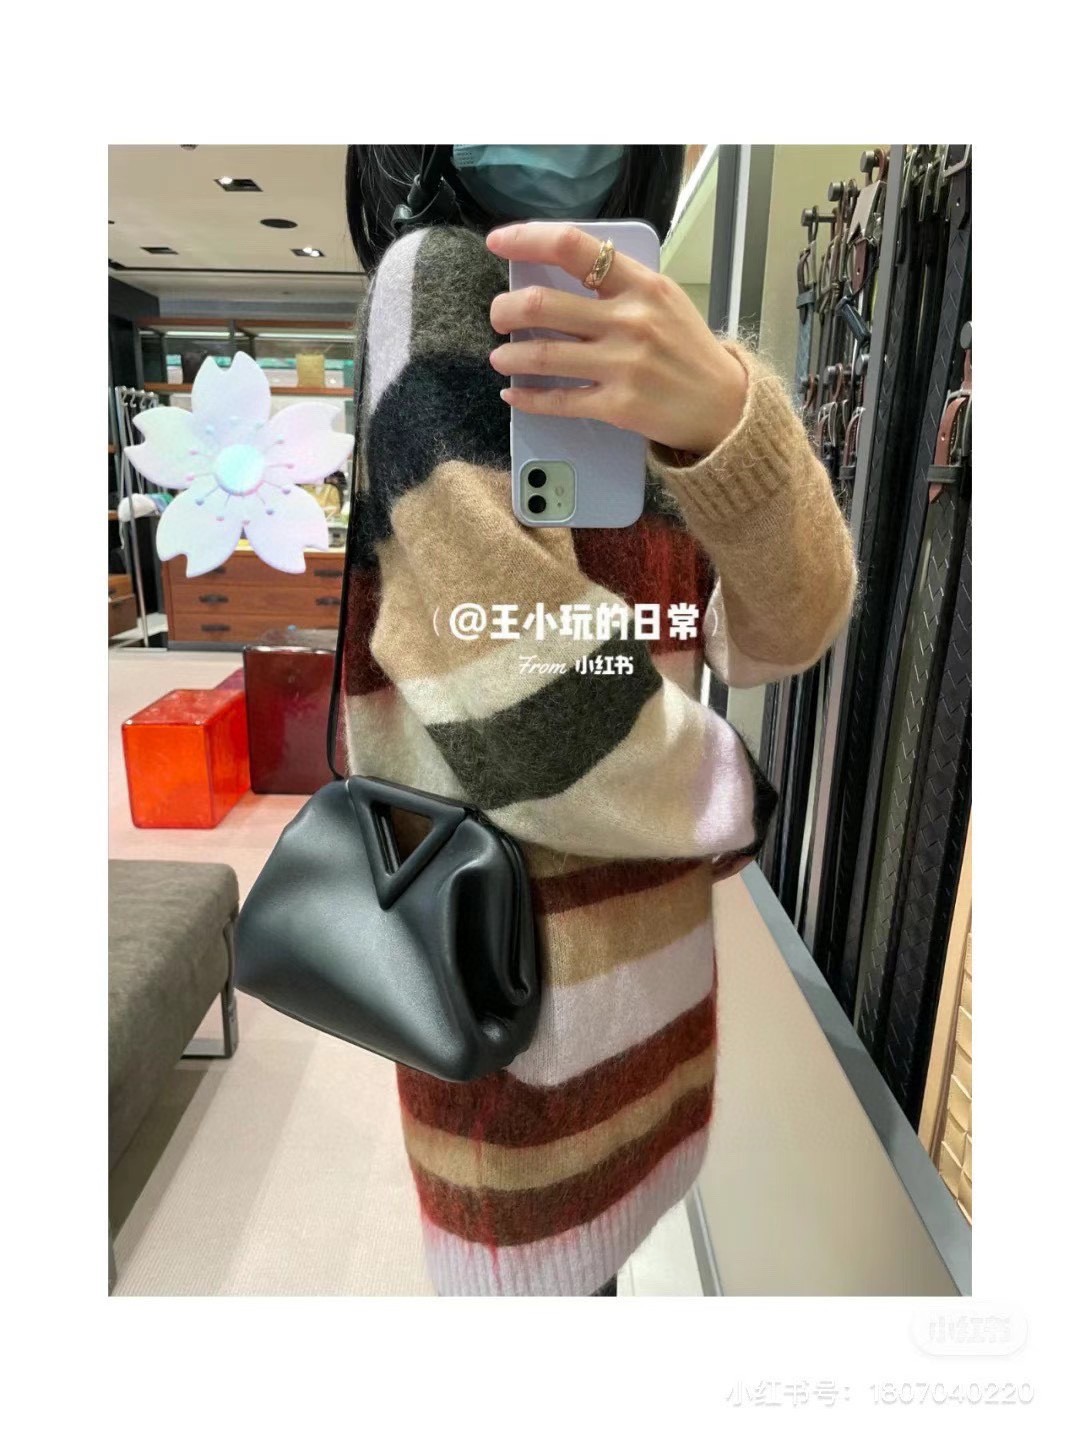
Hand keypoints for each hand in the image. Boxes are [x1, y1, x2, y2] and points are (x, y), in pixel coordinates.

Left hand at [486, 221, 748, 457]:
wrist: (724, 405)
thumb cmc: (688, 350)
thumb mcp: (663, 300)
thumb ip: (617, 285)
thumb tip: (557, 278)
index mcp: (641, 285)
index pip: (570, 247)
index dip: (525, 240)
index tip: (499, 242)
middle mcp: (630, 320)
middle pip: (542, 304)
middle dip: (505, 309)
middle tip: (499, 315)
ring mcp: (623, 365)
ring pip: (540, 355)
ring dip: (508, 356)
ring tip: (501, 356)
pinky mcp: (617, 406)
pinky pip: (557, 401)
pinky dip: (527, 398)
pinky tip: (514, 395)